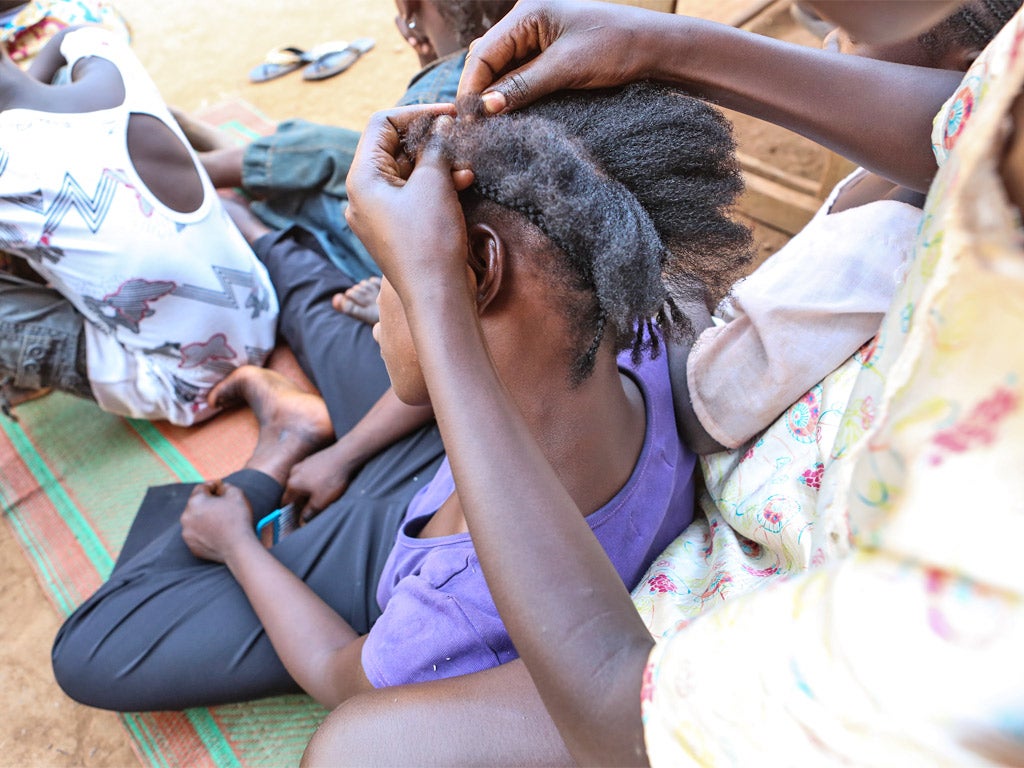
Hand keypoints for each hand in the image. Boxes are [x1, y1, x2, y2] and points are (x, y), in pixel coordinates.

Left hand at [180, 480, 256, 563]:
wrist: (238, 548)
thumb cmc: (238, 519)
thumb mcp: (237, 494)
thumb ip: (226, 486)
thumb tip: (220, 488)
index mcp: (196, 501)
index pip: (201, 488)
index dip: (212, 486)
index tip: (221, 488)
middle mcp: (186, 516)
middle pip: (196, 504)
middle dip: (208, 502)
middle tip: (222, 505)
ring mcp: (187, 533)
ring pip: (195, 520)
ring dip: (204, 517)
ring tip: (220, 520)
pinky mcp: (192, 546)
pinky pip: (197, 534)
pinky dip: (204, 532)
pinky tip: (217, 532)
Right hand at [282, 443, 358, 522]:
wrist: (345, 456)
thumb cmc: (331, 479)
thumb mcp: (320, 502)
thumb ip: (309, 513)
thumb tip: (302, 522)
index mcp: (292, 484)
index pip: (285, 502)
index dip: (291, 512)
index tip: (298, 518)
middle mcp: (294, 473)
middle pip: (294, 492)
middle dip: (302, 501)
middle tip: (313, 508)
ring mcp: (303, 464)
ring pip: (302, 482)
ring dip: (309, 490)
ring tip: (322, 494)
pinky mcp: (313, 459)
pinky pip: (310, 474)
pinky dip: (315, 480)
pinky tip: (326, 483)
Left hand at [345, 104, 473, 302]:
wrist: (436, 296)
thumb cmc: (430, 240)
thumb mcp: (434, 183)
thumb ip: (435, 147)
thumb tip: (442, 124)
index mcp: (361, 179)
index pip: (382, 125)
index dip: (417, 113)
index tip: (450, 113)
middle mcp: (363, 195)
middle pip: (393, 148)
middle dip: (429, 140)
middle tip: (460, 135)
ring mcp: (378, 214)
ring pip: (406, 173)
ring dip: (436, 163)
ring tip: (465, 167)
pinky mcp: (396, 229)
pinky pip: (412, 196)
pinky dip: (434, 185)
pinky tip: (461, 183)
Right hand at [457, 0, 654, 112]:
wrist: (654, 49)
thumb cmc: (615, 47)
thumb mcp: (565, 68)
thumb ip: (523, 86)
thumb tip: (486, 108)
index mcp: (527, 13)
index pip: (483, 52)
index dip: (471, 86)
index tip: (468, 118)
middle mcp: (527, 22)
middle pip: (487, 60)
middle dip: (479, 91)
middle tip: (475, 127)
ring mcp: (538, 39)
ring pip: (502, 70)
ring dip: (495, 96)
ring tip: (490, 126)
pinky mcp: (549, 56)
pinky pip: (520, 75)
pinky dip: (513, 94)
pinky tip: (510, 114)